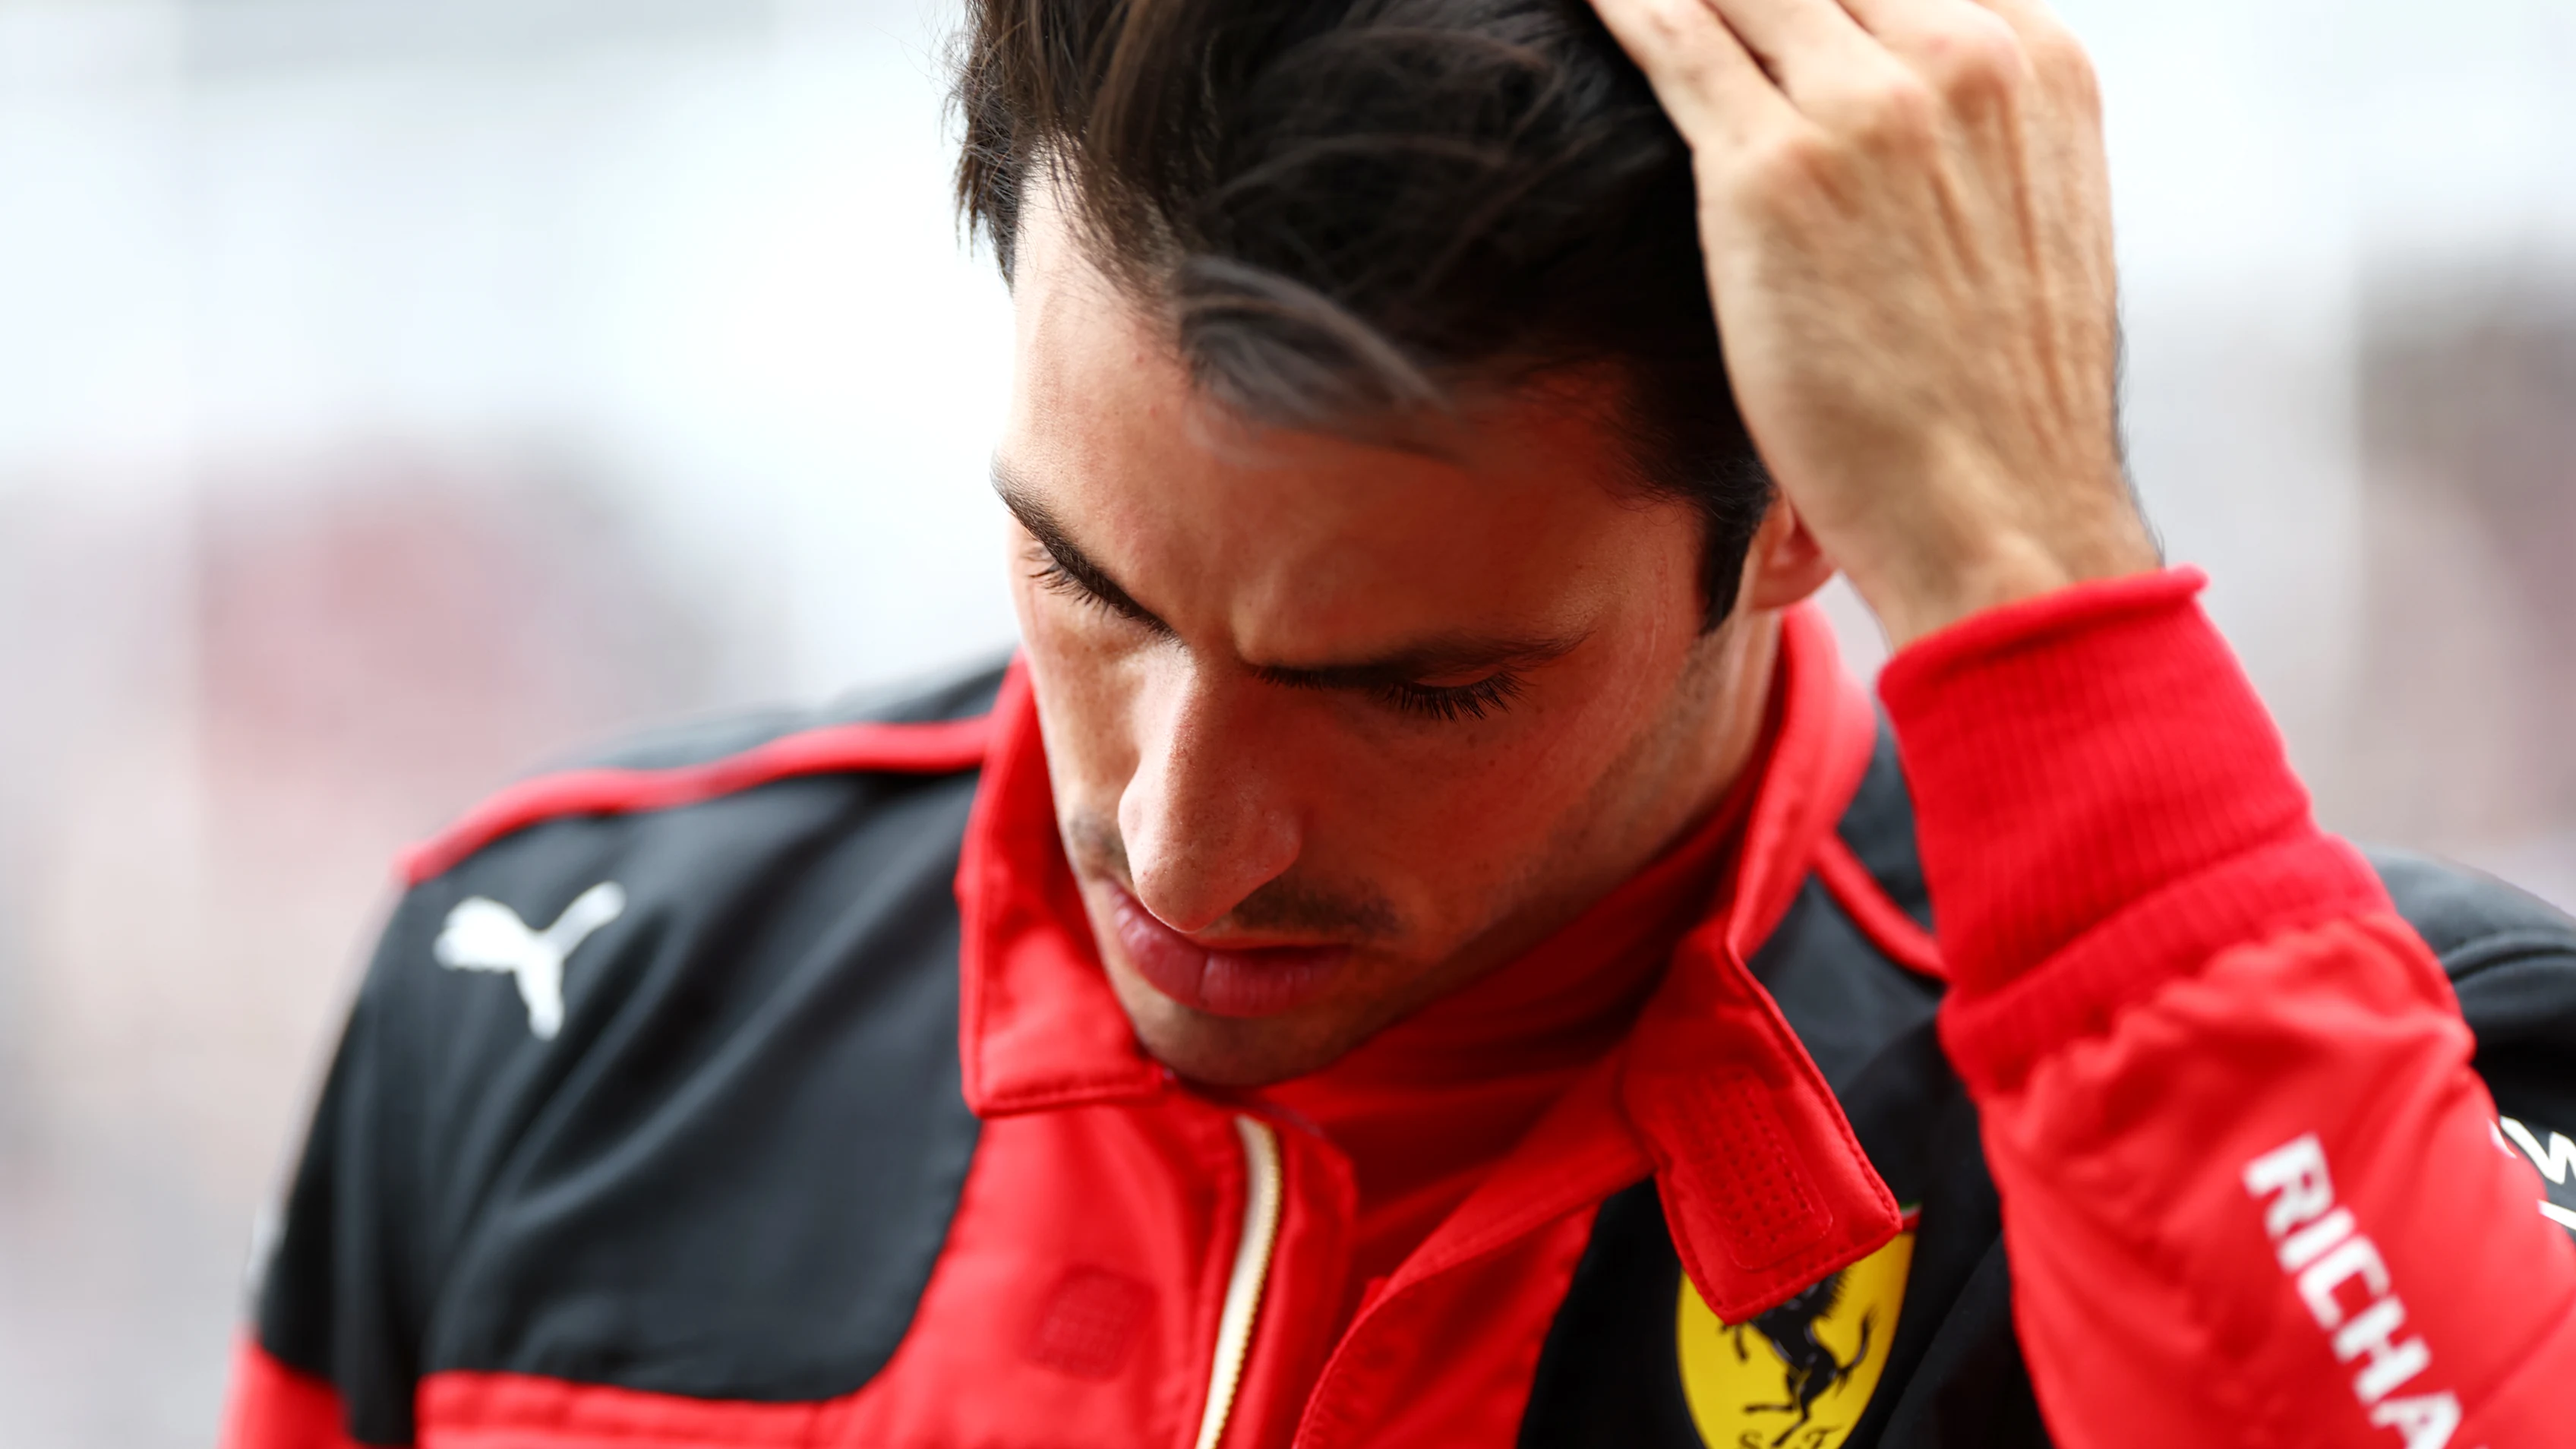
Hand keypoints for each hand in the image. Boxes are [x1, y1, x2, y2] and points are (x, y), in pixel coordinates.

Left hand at [1585, 0, 2161, 647]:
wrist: (2001, 514)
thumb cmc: (1992, 402)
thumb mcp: (2016, 225)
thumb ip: (1954, 139)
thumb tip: (1870, 124)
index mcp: (2033, 59)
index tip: (1754, 12)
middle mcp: (1960, 55)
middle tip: (1687, 14)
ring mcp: (1866, 105)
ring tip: (1614, 1)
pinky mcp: (1772, 169)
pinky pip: (1671, 34)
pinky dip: (1617, 3)